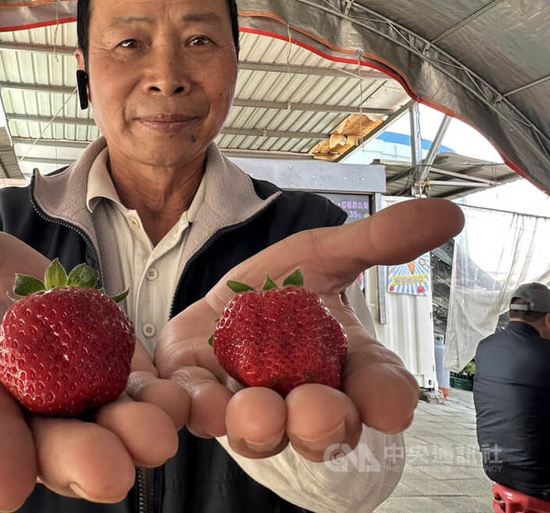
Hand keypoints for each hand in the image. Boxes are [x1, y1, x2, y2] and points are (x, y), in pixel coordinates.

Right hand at [0, 200, 187, 511]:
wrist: (53, 294)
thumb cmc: (3, 283)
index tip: (5, 488)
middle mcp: (37, 414)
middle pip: (53, 447)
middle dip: (79, 461)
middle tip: (109, 473)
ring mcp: (88, 409)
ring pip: (109, 435)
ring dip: (135, 439)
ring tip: (159, 435)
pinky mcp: (130, 390)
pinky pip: (148, 404)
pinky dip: (166, 406)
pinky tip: (185, 400)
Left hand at [155, 198, 463, 461]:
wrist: (220, 297)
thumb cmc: (280, 285)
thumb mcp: (324, 253)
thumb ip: (376, 241)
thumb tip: (446, 214)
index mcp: (343, 368)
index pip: (377, 389)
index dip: (386, 398)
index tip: (391, 406)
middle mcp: (301, 399)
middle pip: (323, 426)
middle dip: (324, 423)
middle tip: (320, 412)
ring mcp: (248, 403)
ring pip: (260, 431)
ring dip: (262, 425)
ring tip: (258, 411)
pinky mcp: (198, 394)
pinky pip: (198, 411)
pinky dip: (198, 409)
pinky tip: (198, 400)